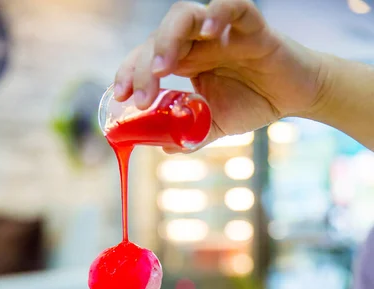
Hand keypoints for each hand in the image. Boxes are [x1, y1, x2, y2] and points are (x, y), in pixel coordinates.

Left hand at [114, 0, 325, 145]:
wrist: (294, 96)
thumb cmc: (254, 103)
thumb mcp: (215, 125)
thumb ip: (190, 135)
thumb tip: (163, 148)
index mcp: (186, 61)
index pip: (148, 58)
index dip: (130, 73)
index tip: (121, 97)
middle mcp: (198, 41)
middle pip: (159, 38)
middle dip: (144, 66)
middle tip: (142, 97)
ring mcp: (223, 30)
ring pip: (185, 15)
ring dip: (168, 39)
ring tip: (163, 68)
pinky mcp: (252, 26)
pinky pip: (234, 6)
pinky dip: (219, 12)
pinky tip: (210, 31)